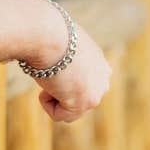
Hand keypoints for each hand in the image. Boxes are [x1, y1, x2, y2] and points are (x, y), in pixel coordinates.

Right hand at [30, 8, 111, 122]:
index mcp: (100, 64)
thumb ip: (68, 60)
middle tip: (52, 73)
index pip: (85, 85)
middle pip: (78, 101)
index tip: (54, 67)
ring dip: (54, 97)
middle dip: (62, 93)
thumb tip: (53, 68)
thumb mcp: (64, 45)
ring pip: (69, 111)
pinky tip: (47, 84)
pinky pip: (58, 115)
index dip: (64, 81)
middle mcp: (103, 80)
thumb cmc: (49, 34)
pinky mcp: (82, 103)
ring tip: (50, 77)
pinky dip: (47, 103)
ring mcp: (95, 93)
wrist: (48, 34)